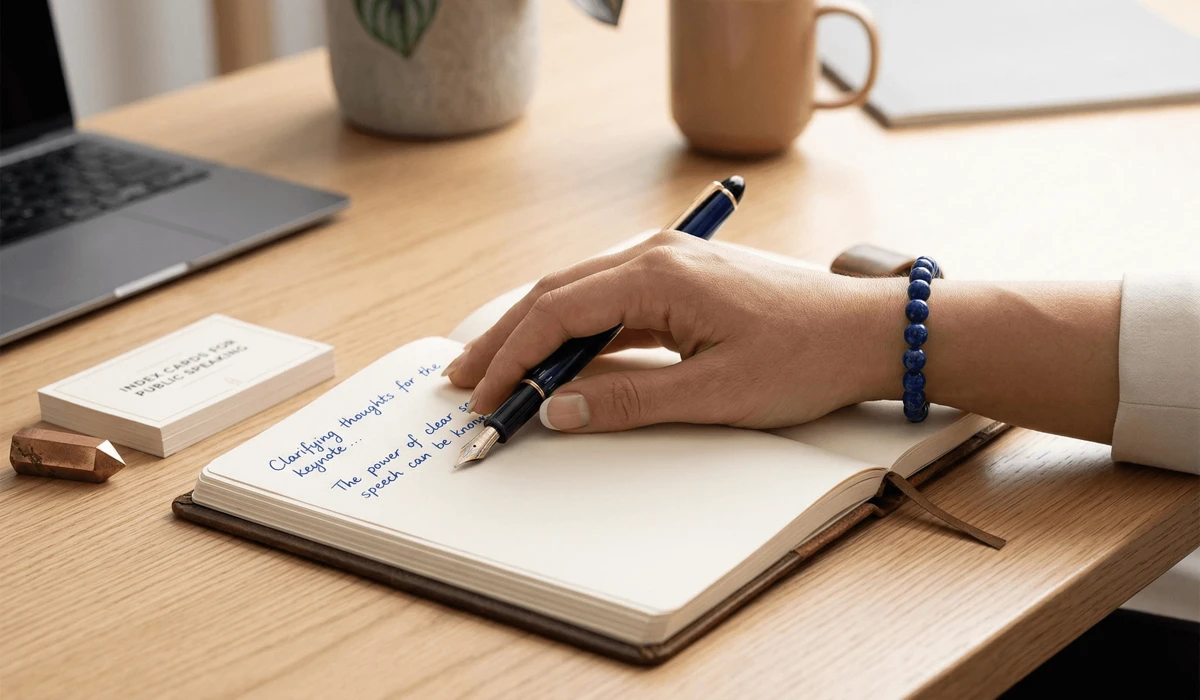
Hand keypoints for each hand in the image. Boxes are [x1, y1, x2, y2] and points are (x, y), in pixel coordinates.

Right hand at [444, 231, 899, 431]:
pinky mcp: (680, 284)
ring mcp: (667, 266)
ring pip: (578, 298)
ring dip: (536, 337)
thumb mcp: (713, 393)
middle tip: (464, 382)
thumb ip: (627, 399)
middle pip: (554, 296)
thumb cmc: (805, 355)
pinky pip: (610, 306)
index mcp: (656, 274)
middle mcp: (654, 257)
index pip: (556, 313)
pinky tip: (557, 362)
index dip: (512, 360)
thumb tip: (559, 409)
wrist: (868, 332)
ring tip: (495, 372)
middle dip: (506, 342)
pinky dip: (576, 336)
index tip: (485, 400)